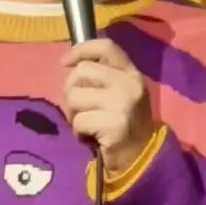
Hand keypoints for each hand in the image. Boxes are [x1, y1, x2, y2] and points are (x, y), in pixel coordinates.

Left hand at [63, 38, 155, 174]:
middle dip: (71, 90)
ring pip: (75, 96)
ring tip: (87, 122)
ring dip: (74, 113)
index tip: (65, 62)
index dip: (81, 50)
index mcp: (131, 73)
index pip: (105, 47)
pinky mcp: (114, 124)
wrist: (140, 157)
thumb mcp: (120, 92)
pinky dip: (78, 131)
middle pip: (82, 71)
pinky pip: (79, 121)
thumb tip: (71, 64)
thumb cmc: (124, 123)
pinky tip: (90, 137)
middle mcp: (129, 84)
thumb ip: (102, 76)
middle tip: (79, 107)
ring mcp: (122, 103)